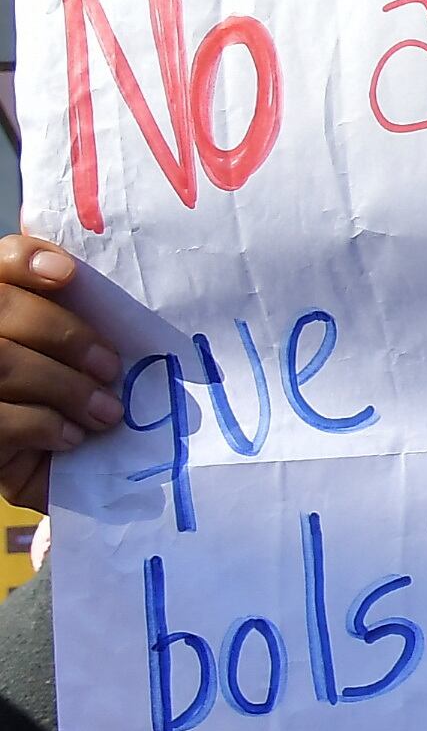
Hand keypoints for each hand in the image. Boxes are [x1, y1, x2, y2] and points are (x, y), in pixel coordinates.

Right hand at [0, 239, 121, 514]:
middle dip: (65, 335)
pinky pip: (1, 420)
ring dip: (67, 388)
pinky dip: (45, 425)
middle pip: (0, 308)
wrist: (48, 470)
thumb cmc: (64, 403)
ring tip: (107, 412)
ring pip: (3, 364)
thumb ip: (73, 315)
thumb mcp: (71, 358)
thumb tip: (94, 278)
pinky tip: (72, 437)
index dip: (25, 260)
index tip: (67, 274)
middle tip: (110, 368)